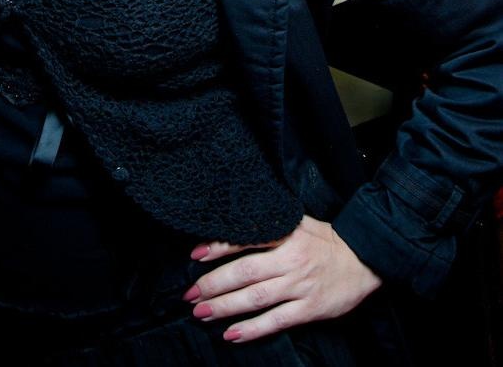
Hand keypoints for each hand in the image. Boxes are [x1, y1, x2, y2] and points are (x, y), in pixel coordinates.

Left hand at [182, 215, 381, 343]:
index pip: (246, 239)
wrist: (365, 259)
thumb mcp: (299, 221)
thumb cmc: (326, 240)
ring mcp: (300, 285)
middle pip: (245, 272)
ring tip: (202, 313)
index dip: (218, 248)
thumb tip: (233, 224)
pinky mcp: (310, 308)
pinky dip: (252, 329)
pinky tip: (232, 333)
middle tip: (190, 295)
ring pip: (256, 298)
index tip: (195, 255)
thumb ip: (270, 223)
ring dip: (225, 307)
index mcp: (287, 233)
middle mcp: (291, 259)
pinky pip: (276, 321)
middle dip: (213, 284)